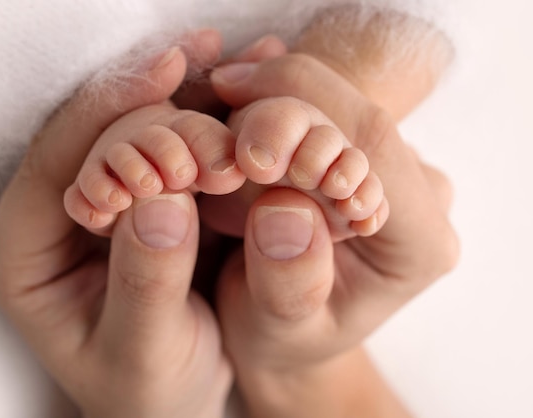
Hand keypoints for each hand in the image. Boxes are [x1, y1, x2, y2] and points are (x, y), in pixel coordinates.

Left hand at [0, 32, 232, 417]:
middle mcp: (51, 216)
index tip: (168, 73)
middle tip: (222, 125)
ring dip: (186, 112)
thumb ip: (146, 282)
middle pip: (95, 137)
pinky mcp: (139, 196)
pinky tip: (231, 95)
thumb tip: (163, 200)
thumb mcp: (145, 353)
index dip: (108, 111)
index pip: (53, 162)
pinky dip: (200, 120)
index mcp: (22, 253)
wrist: (172, 396)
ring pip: (134, 130)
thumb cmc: (148, 389)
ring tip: (234, 97)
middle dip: (160, 121)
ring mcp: (98, 200)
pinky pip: (166, 143)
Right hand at [209, 54, 458, 415]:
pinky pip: (317, 111)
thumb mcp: (279, 330)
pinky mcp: (356, 155)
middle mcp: (419, 195)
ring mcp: (390, 168)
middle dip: (282, 116)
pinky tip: (239, 127)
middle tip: (223, 131)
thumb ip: (288, 280)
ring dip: (271, 112)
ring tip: (229, 147)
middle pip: (357, 117)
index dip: (305, 128)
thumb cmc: (284, 340)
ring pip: (333, 105)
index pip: (377, 150)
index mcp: (420, 242)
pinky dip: (270, 110)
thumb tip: (282, 205)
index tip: (240, 141)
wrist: (287, 336)